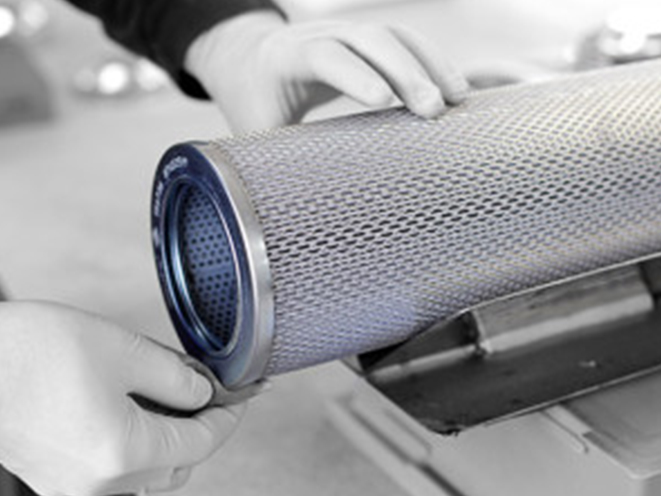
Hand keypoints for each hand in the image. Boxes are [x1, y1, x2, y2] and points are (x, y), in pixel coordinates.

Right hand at [0, 301, 243, 495]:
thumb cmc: (31, 353)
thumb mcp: (124, 350)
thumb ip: (176, 378)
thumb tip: (204, 394)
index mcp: (124, 454)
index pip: (203, 442)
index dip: (229, 415)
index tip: (243, 396)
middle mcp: (101, 486)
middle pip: (180, 463)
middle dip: (202, 426)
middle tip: (210, 391)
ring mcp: (76, 488)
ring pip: (150, 472)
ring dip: (171, 438)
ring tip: (174, 396)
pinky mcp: (58, 480)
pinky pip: (119, 473)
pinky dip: (140, 447)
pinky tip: (137, 410)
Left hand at [185, 11, 468, 132]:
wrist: (251, 58)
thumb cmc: (255, 100)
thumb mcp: (254, 129)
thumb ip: (269, 160)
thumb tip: (290, 215)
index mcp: (284, 56)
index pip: (323, 55)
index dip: (354, 74)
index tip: (384, 101)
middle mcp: (318, 34)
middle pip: (368, 38)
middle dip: (405, 70)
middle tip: (434, 109)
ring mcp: (346, 31)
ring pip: (394, 34)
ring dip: (429, 63)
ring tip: (457, 98)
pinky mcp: (366, 39)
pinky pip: (405, 41)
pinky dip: (431, 61)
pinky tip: (454, 88)